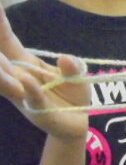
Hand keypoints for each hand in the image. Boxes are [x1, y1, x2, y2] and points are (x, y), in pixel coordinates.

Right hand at [0, 4, 89, 140]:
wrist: (78, 122)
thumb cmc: (71, 94)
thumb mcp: (76, 74)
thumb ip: (72, 66)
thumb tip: (66, 59)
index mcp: (23, 63)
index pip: (5, 42)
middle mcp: (17, 77)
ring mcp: (24, 95)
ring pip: (5, 80)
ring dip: (1, 71)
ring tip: (1, 60)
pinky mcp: (37, 110)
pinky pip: (31, 98)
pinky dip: (29, 90)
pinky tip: (25, 82)